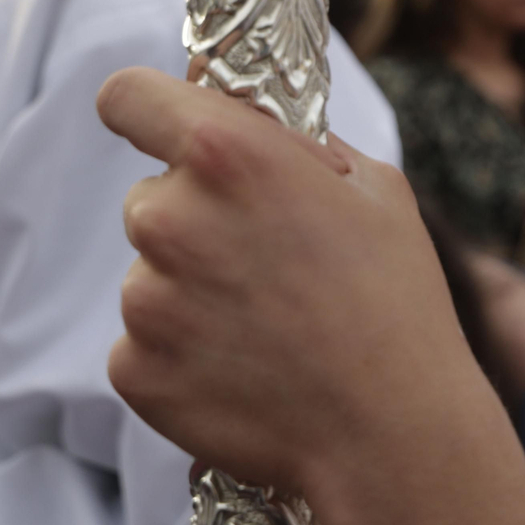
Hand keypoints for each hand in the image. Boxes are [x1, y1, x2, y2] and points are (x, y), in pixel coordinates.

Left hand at [97, 68, 524, 524]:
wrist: (391, 428)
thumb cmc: (396, 299)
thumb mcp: (376, 187)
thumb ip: (301, 146)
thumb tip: (261, 130)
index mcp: (230, 153)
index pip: (128, 96)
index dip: (149, 111)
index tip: (167, 133)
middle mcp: (171, 217)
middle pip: (150, 196)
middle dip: (197, 217)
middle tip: (265, 258)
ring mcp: (145, 299)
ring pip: (149, 273)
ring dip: (190, 288)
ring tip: (266, 321)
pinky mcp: (134, 369)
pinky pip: (144, 341)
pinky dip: (183, 351)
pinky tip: (247, 364)